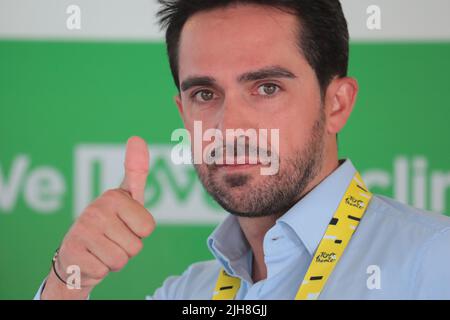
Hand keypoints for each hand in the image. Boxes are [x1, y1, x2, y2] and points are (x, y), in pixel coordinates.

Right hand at [41, 136, 154, 298]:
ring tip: (102, 248)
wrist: (76, 255)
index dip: (139, 232)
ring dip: (115, 260)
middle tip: (112, 239)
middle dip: (128, 248)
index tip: (125, 224)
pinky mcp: (73, 253)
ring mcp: (82, 231)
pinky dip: (101, 270)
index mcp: (113, 196)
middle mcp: (95, 210)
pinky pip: (105, 271)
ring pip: (121, 259)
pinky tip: (91, 259)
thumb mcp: (126, 198)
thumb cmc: (109, 223)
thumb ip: (136, 171)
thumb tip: (137, 138)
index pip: (148, 227)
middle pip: (136, 245)